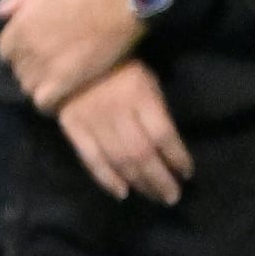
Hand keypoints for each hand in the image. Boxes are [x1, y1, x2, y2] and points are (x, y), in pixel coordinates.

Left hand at [0, 0, 146, 112]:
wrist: (119, 3)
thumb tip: (0, 13)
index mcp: (19, 26)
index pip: (5, 51)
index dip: (18, 53)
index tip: (32, 53)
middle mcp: (27, 48)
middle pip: (18, 69)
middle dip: (29, 69)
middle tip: (48, 68)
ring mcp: (45, 66)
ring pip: (28, 86)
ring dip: (39, 85)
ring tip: (55, 82)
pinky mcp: (66, 81)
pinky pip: (44, 101)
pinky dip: (49, 102)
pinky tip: (60, 97)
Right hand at [56, 62, 193, 205]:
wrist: (68, 58)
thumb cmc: (118, 69)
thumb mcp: (146, 80)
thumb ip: (156, 110)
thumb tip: (169, 148)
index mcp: (139, 94)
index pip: (163, 135)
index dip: (177, 158)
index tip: (186, 173)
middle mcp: (116, 109)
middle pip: (142, 153)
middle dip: (160, 179)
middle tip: (172, 197)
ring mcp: (91, 119)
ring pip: (119, 159)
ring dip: (140, 183)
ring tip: (155, 197)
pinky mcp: (72, 126)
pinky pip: (91, 158)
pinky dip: (106, 178)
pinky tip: (122, 192)